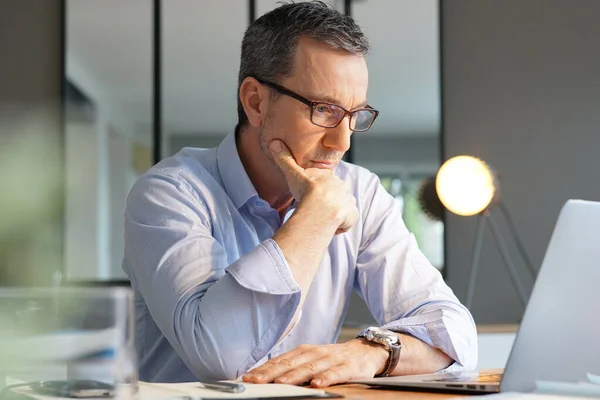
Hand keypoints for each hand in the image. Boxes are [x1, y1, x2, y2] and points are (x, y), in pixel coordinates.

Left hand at [242, 339, 388, 387]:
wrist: (366, 351)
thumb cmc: (334, 359)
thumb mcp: (312, 359)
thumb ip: (293, 367)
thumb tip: (266, 378)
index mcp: (304, 351)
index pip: (280, 360)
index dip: (263, 369)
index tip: (247, 378)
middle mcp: (316, 353)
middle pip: (290, 363)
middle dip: (271, 373)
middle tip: (256, 381)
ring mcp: (332, 359)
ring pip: (311, 367)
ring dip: (294, 375)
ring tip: (280, 383)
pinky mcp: (349, 367)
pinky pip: (337, 373)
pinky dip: (327, 378)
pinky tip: (317, 384)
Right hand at [269, 140, 357, 233]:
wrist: (319, 209)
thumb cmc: (306, 191)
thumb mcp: (293, 173)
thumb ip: (285, 159)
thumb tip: (274, 142)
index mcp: (329, 176)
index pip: (325, 180)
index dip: (318, 188)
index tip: (310, 194)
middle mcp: (342, 186)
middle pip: (336, 193)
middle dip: (328, 200)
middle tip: (315, 209)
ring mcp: (348, 201)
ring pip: (342, 207)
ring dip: (334, 213)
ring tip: (321, 219)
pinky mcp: (353, 215)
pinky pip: (346, 222)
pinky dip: (339, 226)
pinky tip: (328, 227)